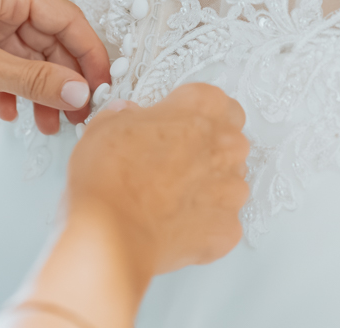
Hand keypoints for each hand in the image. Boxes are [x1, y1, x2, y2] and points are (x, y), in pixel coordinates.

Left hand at [0, 0, 110, 132]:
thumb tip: (78, 93)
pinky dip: (13, 88)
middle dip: (63, 79)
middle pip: (52, 39)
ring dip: (39, 90)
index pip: (67, 18)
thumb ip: (33, 80)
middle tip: (79, 114)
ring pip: (31, 56)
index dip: (89, 54)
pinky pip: (8, 63)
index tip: (104, 86)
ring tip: (47, 124)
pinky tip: (10, 111)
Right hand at [66, 84, 249, 279]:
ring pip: (228, 183)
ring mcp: (233, 189)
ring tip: (168, 199)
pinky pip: (221, 221)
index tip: (176, 127)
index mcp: (203, 108)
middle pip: (228, 143)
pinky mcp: (229, 228)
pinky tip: (171, 225)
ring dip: (206, 188)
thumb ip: (128, 115)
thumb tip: (131, 117)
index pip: (218, 104)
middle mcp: (227, 145)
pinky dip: (202, 224)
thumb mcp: (106, 125)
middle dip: (205, 152)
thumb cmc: (107, 176)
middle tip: (169, 165)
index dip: (195, 117)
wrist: (110, 235)